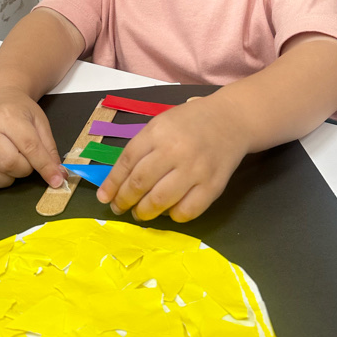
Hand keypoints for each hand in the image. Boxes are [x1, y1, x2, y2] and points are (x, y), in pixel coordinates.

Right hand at [0, 88, 65, 192]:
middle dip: (23, 170)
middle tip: (26, 163)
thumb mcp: (40, 123)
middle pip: (7, 163)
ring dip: (5, 179)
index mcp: (9, 117)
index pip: (29, 147)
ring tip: (10, 167)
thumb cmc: (19, 112)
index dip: (44, 167)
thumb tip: (58, 176)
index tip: (56, 180)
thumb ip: (49, 150)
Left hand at [96, 95, 246, 221]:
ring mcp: (195, 169)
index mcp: (158, 131)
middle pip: (140, 183)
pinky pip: (187, 211)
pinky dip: (173, 216)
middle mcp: (175, 150)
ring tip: (140, 213)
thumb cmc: (190, 123)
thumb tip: (117, 181)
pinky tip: (168, 211)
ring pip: (160, 201)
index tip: (104, 197)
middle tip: (120, 208)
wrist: (232, 120)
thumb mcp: (161, 124)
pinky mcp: (213, 186)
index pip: (127, 162)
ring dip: (144, 212)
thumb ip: (141, 148)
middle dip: (125, 200)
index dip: (112, 183)